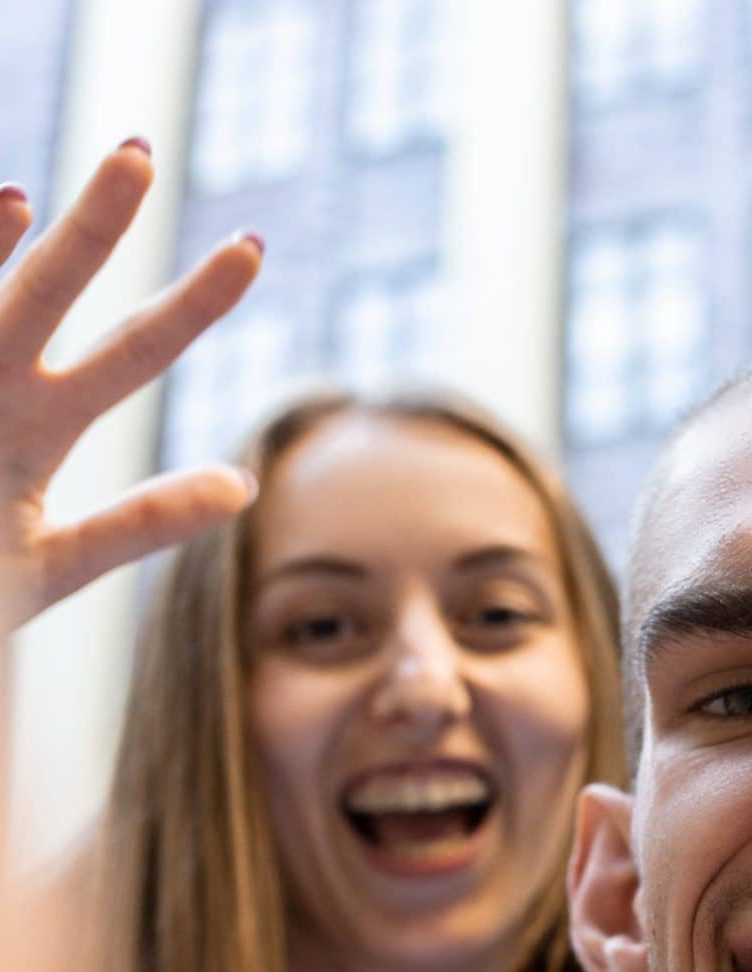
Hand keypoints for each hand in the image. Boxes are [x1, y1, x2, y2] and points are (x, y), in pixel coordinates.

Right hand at [0, 140, 262, 630]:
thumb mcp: (59, 560)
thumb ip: (146, 521)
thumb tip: (245, 483)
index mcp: (41, 424)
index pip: (132, 352)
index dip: (192, 305)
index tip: (252, 252)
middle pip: (50, 295)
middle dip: (92, 228)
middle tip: (142, 154)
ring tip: (19, 200)